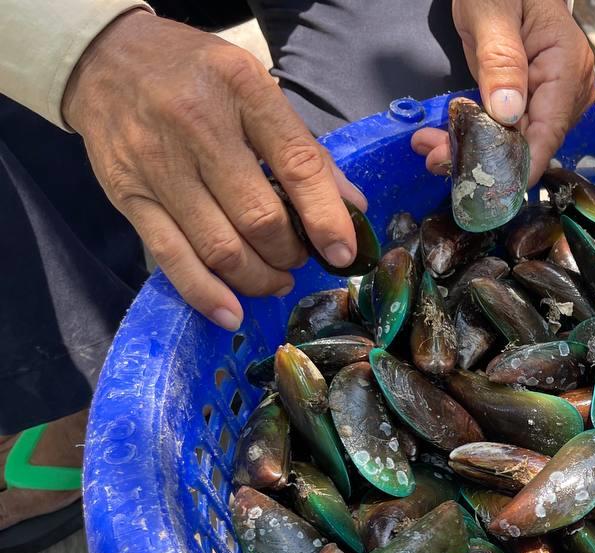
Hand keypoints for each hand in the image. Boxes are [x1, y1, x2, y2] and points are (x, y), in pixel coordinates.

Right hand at [63, 10, 366, 329]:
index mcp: (242, 92)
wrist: (104, 60)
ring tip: (274, 279)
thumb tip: (352, 206)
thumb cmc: (196, 77)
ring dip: (258, 277)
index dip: (326, 217)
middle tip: (298, 259)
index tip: (343, 252)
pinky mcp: (127, 195)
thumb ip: (303, 148)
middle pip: (258, 218)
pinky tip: (231, 313)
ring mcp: (157, 165)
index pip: (296, 164)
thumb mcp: (256, 89)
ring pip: (219, 247)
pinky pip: (171, 257)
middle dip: (289, 253)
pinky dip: (206, 293)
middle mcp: (196, 126)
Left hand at [412, 0, 594, 184]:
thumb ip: (501, 59)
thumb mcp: (492, 11)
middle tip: (434, 158)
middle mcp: (567, 92)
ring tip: (431, 147)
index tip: (485, 185)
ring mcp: (550, 99)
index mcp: (566, 68)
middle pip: (529, 144)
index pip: (547, 133)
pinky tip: (446, 138)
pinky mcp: (531, 102)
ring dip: (473, 149)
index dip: (517, 166)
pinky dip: (477, 136)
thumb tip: (508, 112)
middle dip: (483, 158)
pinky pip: (507, 130)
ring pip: (515, 142)